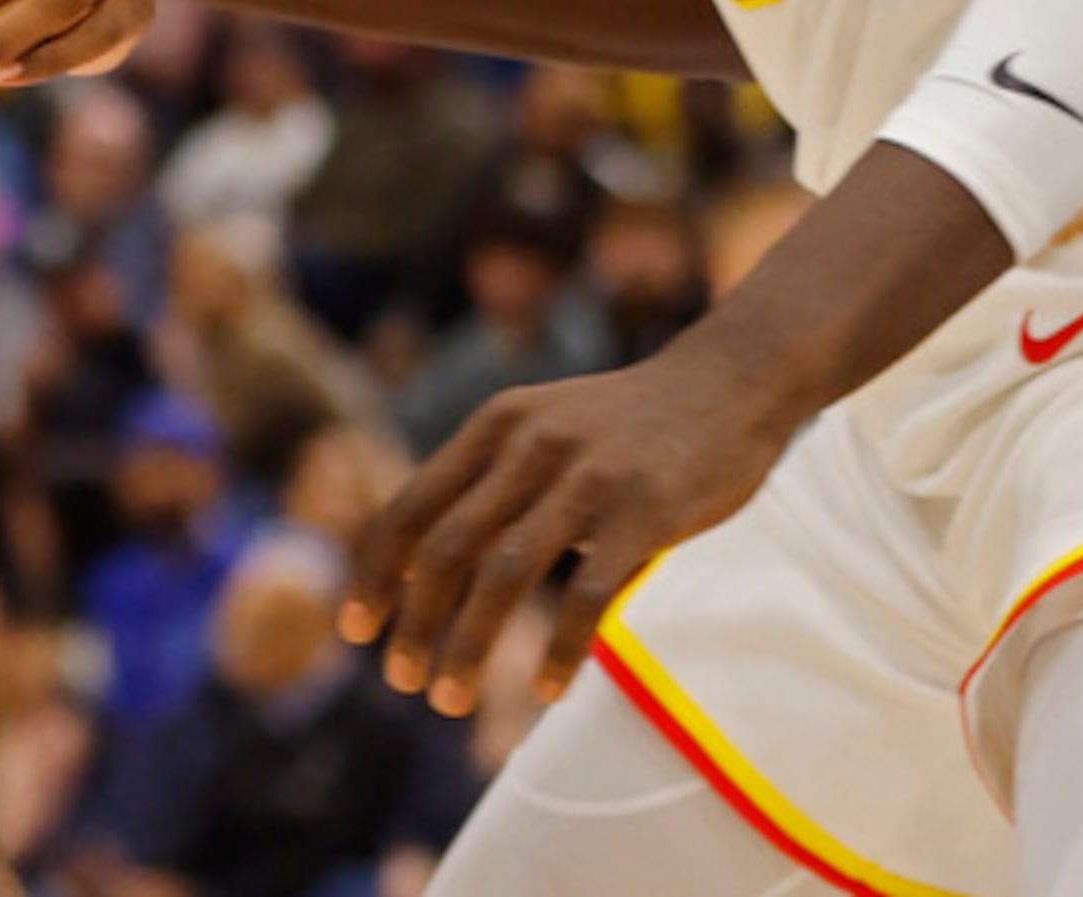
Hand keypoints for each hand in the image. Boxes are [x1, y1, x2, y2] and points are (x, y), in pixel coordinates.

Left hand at [342, 349, 795, 715]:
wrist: (728, 382)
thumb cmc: (625, 423)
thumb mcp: (539, 427)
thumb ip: (487, 483)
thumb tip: (421, 567)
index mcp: (494, 426)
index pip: (411, 506)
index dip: (374, 571)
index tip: (355, 628)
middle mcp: (528, 446)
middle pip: (447, 547)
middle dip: (414, 621)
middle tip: (400, 680)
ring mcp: (586, 479)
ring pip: (505, 574)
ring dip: (469, 645)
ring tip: (449, 700)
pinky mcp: (644, 514)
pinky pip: (586, 596)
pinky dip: (558, 649)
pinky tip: (546, 691)